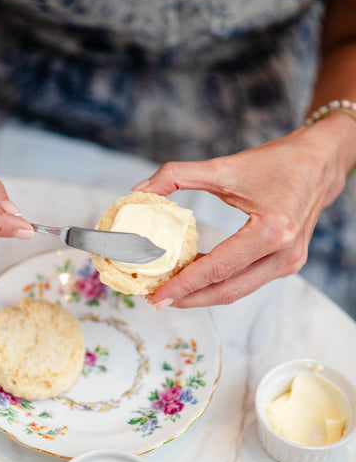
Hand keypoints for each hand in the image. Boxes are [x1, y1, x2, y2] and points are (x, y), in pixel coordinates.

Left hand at [133, 122, 349, 307]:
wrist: (321, 162)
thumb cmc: (278, 161)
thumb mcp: (225, 166)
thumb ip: (178, 175)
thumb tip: (140, 189)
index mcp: (271, 231)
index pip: (217, 268)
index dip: (183, 285)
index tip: (155, 297)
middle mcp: (284, 254)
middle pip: (227, 291)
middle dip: (189, 299)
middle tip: (156, 300)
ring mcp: (289, 264)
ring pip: (237, 290)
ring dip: (203, 294)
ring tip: (171, 290)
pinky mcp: (288, 264)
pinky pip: (247, 280)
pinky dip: (220, 282)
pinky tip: (195, 275)